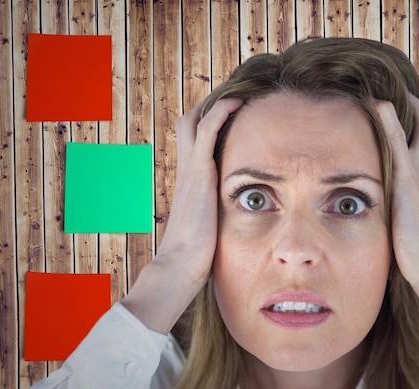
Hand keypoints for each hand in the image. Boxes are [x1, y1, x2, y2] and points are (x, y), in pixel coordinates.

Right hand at [122, 98, 243, 332]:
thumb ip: (216, 219)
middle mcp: (186, 171)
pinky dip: (220, 112)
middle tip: (234, 98)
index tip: (230, 116)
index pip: (193, 143)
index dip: (208, 125)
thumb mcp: (208, 230)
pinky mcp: (198, 173)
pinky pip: (207, 131)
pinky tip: (237, 102)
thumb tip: (229, 226)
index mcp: (189, 183)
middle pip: (188, 123)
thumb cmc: (195, 256)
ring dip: (215, 103)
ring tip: (239, 93)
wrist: (179, 266)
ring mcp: (190, 170)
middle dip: (209, 107)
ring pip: (195, 120)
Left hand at [376, 96, 418, 325]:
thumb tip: (393, 204)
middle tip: (381, 89)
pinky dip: (388, 117)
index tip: (391, 103)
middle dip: (408, 97)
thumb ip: (405, 203)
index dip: (412, 112)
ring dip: (400, 99)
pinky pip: (400, 140)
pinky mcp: (409, 180)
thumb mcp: (412, 217)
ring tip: (374, 86)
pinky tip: (374, 102)